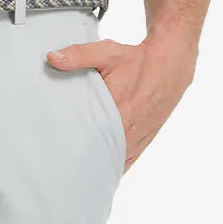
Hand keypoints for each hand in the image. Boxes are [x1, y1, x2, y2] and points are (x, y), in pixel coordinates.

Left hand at [46, 30, 196, 172]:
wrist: (170, 65)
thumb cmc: (137, 60)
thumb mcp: (107, 53)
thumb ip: (79, 56)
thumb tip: (52, 58)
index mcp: (118, 109)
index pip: (91, 136)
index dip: (74, 145)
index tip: (57, 151)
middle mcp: (129, 129)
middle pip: (100, 153)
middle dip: (82, 158)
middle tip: (61, 163)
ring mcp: (138, 137)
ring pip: (114, 160)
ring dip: (97, 164)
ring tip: (75, 170)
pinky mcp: (144, 140)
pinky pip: (126, 160)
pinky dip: (113, 165)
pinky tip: (98, 170)